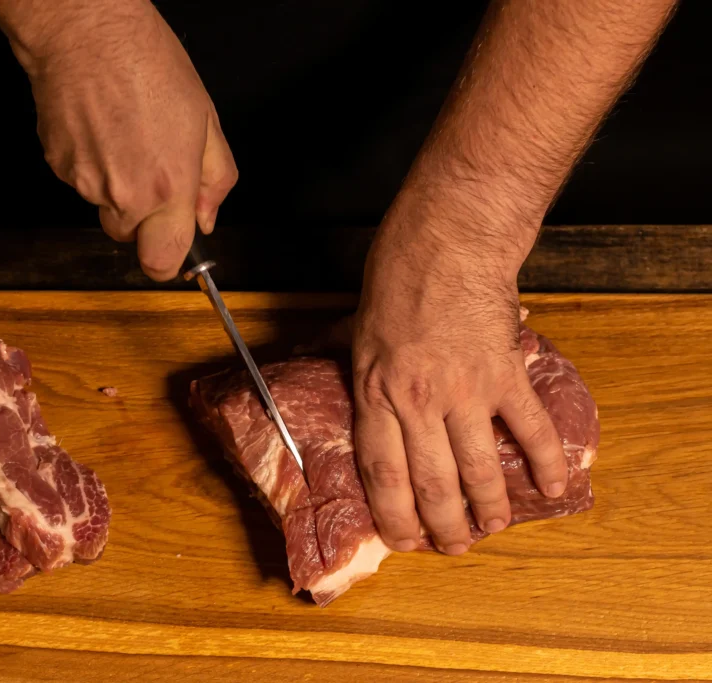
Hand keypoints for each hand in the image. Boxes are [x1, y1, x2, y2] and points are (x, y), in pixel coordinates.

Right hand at [6, 0, 237, 280]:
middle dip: (141, 216)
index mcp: (168, 186)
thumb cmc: (147, 63)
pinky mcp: (58, 167)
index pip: (162, 262)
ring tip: (123, 135)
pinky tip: (99, 128)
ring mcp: (86, 184)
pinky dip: (90, 164)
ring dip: (114, 185)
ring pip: (104, 207)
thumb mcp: (206, 119)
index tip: (172, 243)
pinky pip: (80, 182)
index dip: (168, 259)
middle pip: (130, 237)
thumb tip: (207, 217)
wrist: (85, 32)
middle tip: (149, 169)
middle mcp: (125, 194)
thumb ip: (215, 179)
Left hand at [352, 201, 567, 555]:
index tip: (404, 540)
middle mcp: (417, 402)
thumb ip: (342, 358)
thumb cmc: (396, 278)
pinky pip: (529, 427)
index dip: (394, 516)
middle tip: (453, 546)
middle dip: (443, 525)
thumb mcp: (354, 326)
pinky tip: (552, 485)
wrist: (447, 241)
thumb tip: (308, 358)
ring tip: (491, 527)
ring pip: (478, 467)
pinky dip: (544, 459)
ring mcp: (464, 391)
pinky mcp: (504, 374)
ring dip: (487, 507)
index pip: (382, 473)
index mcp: (375, 393)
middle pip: (431, 482)